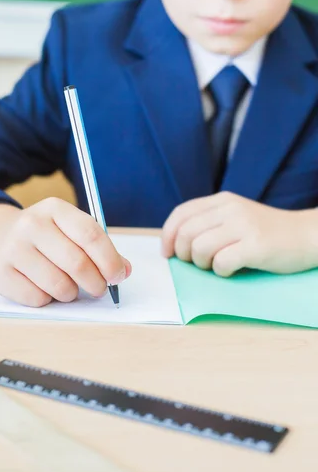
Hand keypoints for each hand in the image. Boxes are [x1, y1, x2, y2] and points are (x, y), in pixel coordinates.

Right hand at [0, 199, 130, 306]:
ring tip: (70, 288)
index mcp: (55, 209)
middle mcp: (32, 225)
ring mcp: (13, 249)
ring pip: (58, 285)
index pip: (90, 234)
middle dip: (96, 282)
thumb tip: (124, 270)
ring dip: (72, 293)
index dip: (110, 259)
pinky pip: (37, 298)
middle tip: (99, 289)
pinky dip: (49, 299)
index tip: (118, 276)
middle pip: (76, 263)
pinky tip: (46, 288)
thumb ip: (98, 247)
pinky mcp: (0, 273)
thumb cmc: (45, 235)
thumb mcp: (69, 228)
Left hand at [161, 192, 317, 275]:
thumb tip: (175, 243)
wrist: (307, 235)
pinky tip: (232, 269)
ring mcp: (244, 226)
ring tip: (216, 265)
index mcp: (222, 200)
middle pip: (186, 232)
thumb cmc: (267, 232)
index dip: (167, 235)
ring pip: (200, 248)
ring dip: (202, 264)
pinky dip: (221, 271)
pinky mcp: (256, 246)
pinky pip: (221, 262)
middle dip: (184, 254)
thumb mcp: (236, 216)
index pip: (181, 213)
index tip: (168, 253)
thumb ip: (210, 222)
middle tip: (197, 263)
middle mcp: (231, 209)